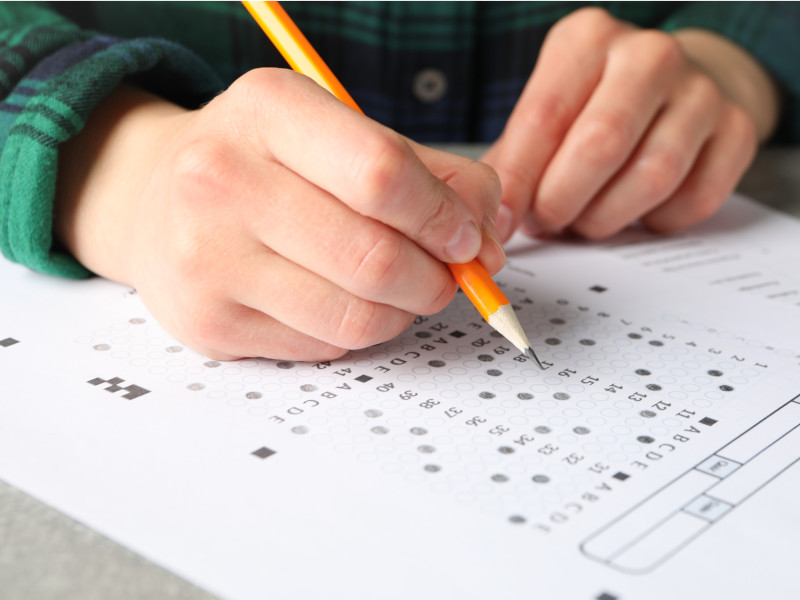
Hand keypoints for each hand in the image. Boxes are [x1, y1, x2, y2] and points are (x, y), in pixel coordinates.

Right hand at [55, 70, 502, 360]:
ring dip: (403, 311)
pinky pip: (325, 346)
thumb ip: (430, 173)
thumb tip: (490, 237)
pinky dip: (357, 330)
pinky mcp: (208, 322)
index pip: (382, 175)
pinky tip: (343, 300)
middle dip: (437, 279)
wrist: (156, 199)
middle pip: (374, 257)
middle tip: (448, 275)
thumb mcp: (339, 133)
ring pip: (356, 316)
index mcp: (268, 110)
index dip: (446, 217)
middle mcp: (222, 180)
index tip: (470, 238)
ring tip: (400, 288)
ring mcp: (207, 258)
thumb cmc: (265, 162)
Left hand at [483, 7, 778, 240]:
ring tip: (584, 219)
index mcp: (588, 40)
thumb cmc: (592, 107)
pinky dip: (656, 221)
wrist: (675, 88)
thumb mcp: (546, 113)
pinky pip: (693, 200)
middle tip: (547, 221)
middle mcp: (649, 54)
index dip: (518, 180)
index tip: (502, 221)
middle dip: (563, 200)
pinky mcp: (737, 130)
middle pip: (601, 145)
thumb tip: (495, 217)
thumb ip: (515, 159)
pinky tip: (636, 210)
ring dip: (606, 217)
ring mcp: (701, 90)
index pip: (543, 117)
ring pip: (651, 178)